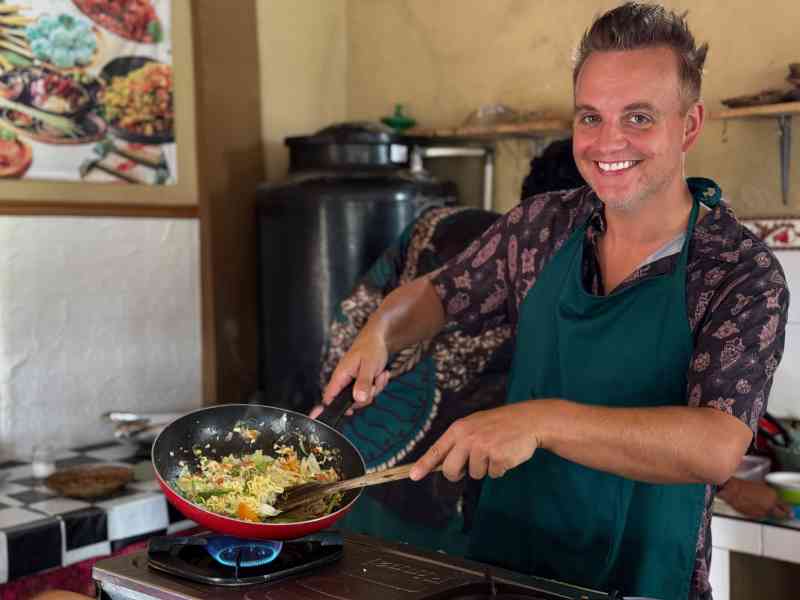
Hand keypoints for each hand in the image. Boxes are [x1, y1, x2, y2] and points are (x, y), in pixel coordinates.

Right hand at [309, 329, 390, 418]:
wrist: (379, 339)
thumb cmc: (370, 347)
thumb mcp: (368, 365)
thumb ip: (363, 383)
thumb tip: (358, 399)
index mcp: (340, 376)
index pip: (328, 398)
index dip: (330, 409)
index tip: (341, 412)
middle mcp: (345, 382)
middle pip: (352, 402)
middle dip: (368, 396)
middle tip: (375, 382)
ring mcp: (354, 383)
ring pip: (364, 398)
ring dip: (376, 388)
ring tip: (380, 374)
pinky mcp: (362, 384)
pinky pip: (371, 392)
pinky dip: (379, 385)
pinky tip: (382, 374)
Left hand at [409, 401, 544, 481]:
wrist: (528, 420)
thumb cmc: (500, 425)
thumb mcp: (475, 425)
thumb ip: (460, 441)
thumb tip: (445, 464)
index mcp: (459, 429)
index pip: (437, 450)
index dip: (423, 465)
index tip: (413, 476)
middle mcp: (468, 438)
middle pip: (451, 470)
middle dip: (459, 474)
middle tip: (469, 466)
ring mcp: (483, 447)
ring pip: (475, 474)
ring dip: (485, 468)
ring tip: (496, 451)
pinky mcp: (498, 457)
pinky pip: (493, 474)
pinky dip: (500, 468)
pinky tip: (506, 453)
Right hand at [718, 477, 793, 519]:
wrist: (732, 490)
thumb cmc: (743, 486)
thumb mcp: (761, 485)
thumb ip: (769, 493)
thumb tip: (772, 497)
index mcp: (773, 496)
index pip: (786, 507)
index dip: (787, 509)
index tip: (789, 511)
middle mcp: (770, 506)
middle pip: (781, 515)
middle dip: (782, 514)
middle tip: (782, 513)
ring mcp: (762, 512)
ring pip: (770, 515)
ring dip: (768, 512)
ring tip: (761, 506)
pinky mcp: (754, 516)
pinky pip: (760, 516)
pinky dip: (759, 513)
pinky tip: (754, 507)